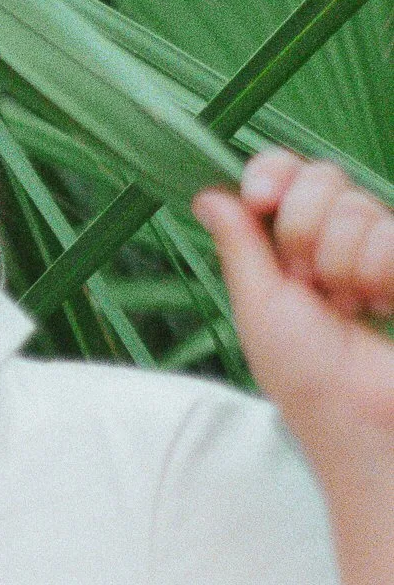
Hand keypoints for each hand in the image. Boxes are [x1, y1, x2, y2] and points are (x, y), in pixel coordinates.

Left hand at [193, 152, 393, 454]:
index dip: (274, 172)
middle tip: (308, 284)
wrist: (360, 414)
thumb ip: (240, 244)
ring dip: (345, 265)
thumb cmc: (305, 374)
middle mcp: (337, 235)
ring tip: (351, 307)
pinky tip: (382, 305)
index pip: (286, 170)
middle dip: (304, 232)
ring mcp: (381, 245)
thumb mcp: (259, 305)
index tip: (261, 198)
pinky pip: (393, 235)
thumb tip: (208, 193)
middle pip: (323, 178)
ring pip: (359, 207)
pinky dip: (382, 274)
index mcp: (290, 243)